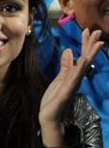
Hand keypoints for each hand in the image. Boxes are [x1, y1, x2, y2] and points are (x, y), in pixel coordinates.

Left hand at [39, 29, 103, 145]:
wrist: (49, 117)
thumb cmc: (54, 99)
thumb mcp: (59, 79)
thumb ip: (65, 66)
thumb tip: (69, 50)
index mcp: (74, 75)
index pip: (82, 56)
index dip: (85, 44)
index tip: (88, 31)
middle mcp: (76, 79)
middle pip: (85, 59)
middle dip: (91, 45)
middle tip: (97, 31)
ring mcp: (73, 85)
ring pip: (83, 67)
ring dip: (90, 55)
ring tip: (98, 44)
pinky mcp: (66, 92)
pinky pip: (74, 79)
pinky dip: (79, 70)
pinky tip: (83, 62)